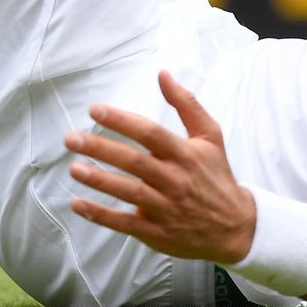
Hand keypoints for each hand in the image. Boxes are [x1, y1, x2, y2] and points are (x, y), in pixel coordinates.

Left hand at [66, 70, 256, 263]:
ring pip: (128, 192)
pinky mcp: (156, 231)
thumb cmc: (216, 175)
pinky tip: (78, 204)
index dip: (122, 121)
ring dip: (98, 180)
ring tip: (74, 167)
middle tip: (72, 138)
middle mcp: (174, 180)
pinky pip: (124, 223)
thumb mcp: (210, 135)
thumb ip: (186, 103)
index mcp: (185, 154)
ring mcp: (165, 208)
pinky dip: (100, 215)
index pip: (150, 133)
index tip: (95, 109)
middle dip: (101, 148)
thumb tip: (163, 74)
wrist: (234, 227)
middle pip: (134, 162)